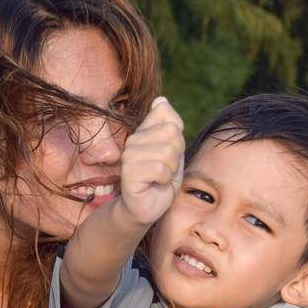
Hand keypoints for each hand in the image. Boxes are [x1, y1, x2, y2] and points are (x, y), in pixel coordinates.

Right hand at [116, 96, 183, 225]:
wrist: (147, 207)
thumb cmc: (161, 179)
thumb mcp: (173, 149)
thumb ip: (170, 124)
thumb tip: (160, 100)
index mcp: (143, 131)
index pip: (168, 116)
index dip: (178, 137)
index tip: (170, 153)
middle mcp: (133, 140)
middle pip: (171, 133)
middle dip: (176, 155)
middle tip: (167, 169)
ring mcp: (128, 156)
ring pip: (167, 152)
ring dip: (170, 170)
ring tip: (161, 178)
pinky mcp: (128, 173)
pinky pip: (159, 169)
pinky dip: (164, 180)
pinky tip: (155, 185)